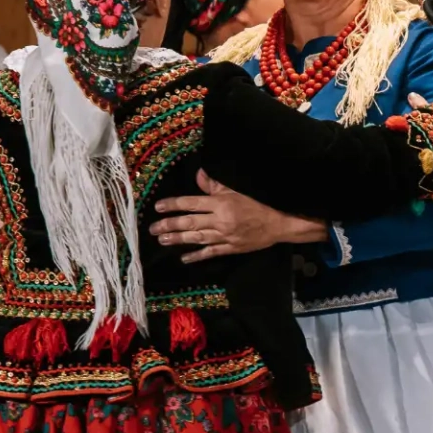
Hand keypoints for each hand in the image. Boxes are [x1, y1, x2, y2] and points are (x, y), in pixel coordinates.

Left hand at [150, 170, 325, 262]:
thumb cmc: (258, 204)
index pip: (191, 203)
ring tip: (162, 240)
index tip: (158, 207)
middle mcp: (220, 220)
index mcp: (220, 203)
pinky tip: (184, 258)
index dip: (173, 205)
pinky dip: (197, 256)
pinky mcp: (231, 248)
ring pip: (196, 238)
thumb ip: (215, 185)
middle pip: (189, 223)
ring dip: (178, 239)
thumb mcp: (237, 190)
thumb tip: (198, 175)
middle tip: (153, 228)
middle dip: (169, 225)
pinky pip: (211, 252)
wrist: (279, 224)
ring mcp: (225, 236)